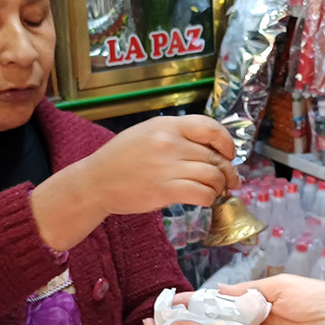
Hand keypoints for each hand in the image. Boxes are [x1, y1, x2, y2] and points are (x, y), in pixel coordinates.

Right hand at [31, 116, 237, 250]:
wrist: (95, 181)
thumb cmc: (121, 158)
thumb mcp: (147, 133)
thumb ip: (177, 135)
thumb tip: (210, 148)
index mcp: (167, 125)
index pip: (211, 127)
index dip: (226, 142)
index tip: (229, 154)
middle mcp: (170, 143)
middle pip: (215, 156)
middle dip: (227, 171)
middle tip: (230, 180)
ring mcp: (168, 167)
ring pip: (213, 176)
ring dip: (220, 186)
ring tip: (216, 191)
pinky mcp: (165, 190)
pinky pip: (202, 194)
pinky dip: (209, 198)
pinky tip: (204, 199)